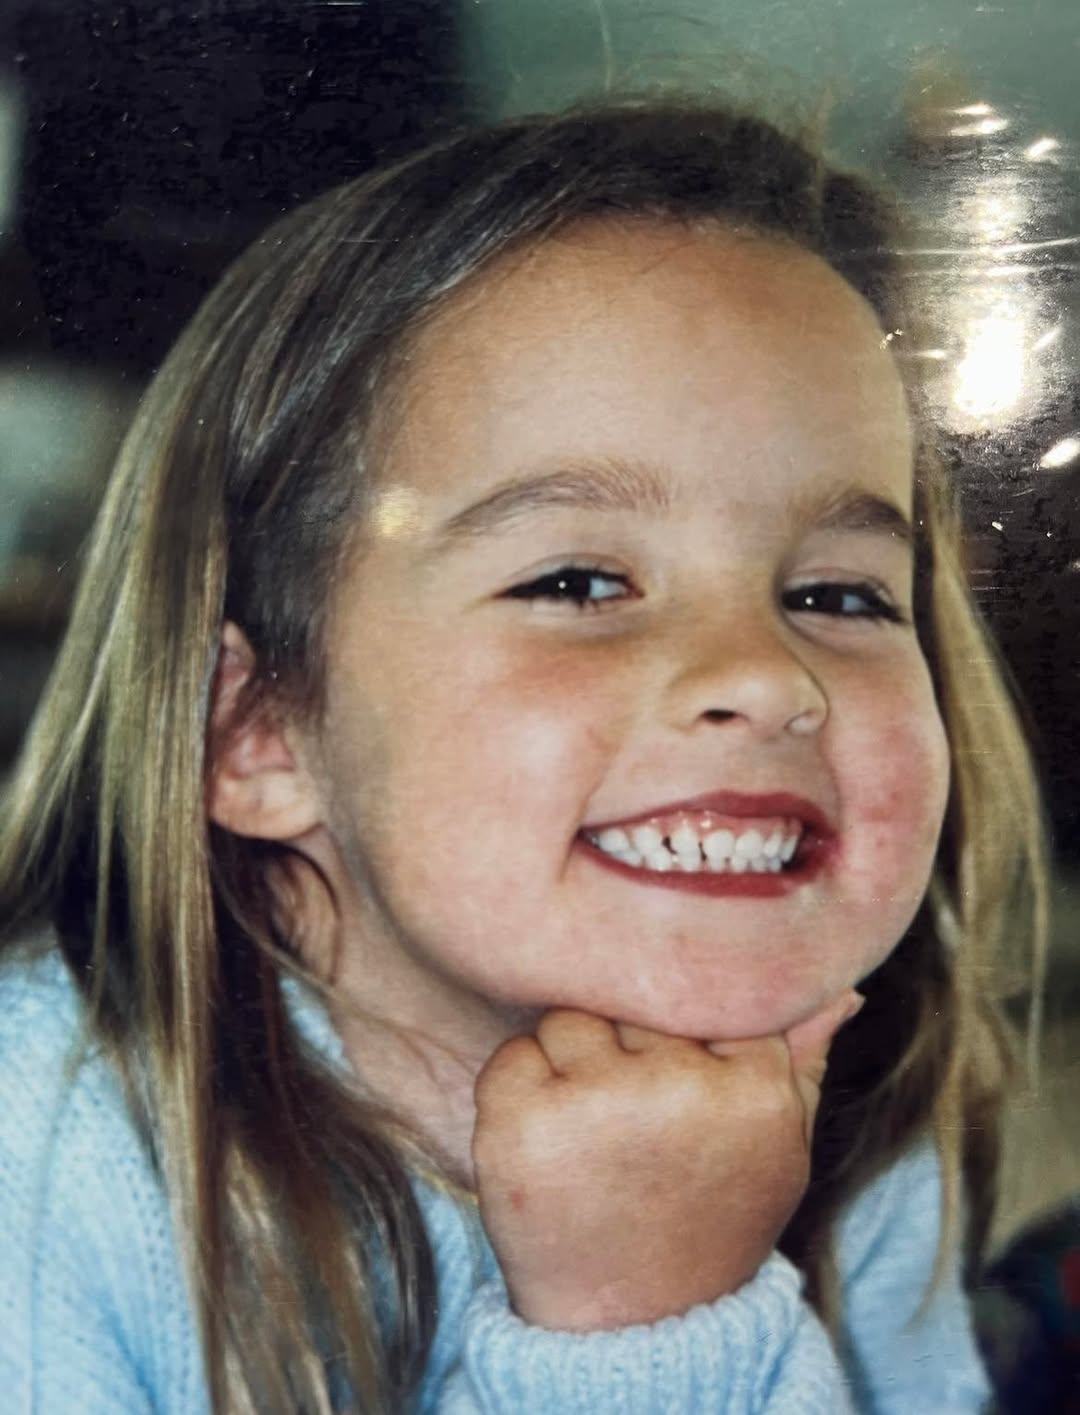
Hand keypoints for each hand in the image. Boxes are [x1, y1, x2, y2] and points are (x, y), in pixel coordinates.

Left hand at [472, 991, 861, 1331]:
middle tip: (635, 1116)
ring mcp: (595, 1108)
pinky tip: (549, 1145)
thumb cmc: (711, 1218)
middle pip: (633, 999)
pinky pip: (511, 1056)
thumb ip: (803, 1061)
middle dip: (626, 1042)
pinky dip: (519, 1090)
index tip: (679, 1076)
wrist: (636, 1328)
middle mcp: (676, 1091)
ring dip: (570, 1062)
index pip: (706, 990)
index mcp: (752, 1091)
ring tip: (594, 1133)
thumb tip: (838, 990)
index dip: (683, 1032)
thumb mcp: (778, 1147)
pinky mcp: (521, 1128)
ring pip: (568, 1018)